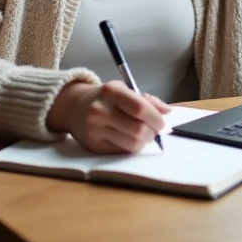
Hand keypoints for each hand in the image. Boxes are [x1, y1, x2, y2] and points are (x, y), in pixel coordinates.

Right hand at [47, 80, 170, 152]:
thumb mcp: (124, 90)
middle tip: (155, 131)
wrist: (74, 107)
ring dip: (144, 142)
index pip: (140, 108)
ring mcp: (95, 129)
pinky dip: (131, 147)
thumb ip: (147, 100)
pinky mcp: (93, 145)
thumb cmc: (106, 98)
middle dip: (153, 132)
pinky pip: (122, 151)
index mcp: (111, 91)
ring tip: (143, 134)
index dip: (156, 118)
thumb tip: (167, 112)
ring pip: (132, 144)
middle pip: (138, 129)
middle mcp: (100, 110)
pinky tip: (129, 138)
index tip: (163, 123)